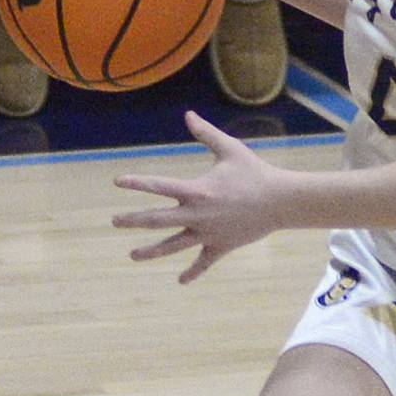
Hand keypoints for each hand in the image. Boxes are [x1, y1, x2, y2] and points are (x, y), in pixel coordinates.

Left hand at [113, 110, 291, 281]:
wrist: (280, 201)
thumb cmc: (255, 172)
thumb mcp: (230, 149)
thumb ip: (206, 133)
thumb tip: (188, 114)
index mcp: (196, 190)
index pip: (159, 186)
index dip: (136, 183)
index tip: (117, 182)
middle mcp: (197, 214)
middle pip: (157, 220)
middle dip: (133, 220)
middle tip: (114, 222)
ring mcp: (208, 233)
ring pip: (174, 245)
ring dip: (151, 251)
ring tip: (132, 256)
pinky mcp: (221, 246)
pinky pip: (204, 262)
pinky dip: (193, 272)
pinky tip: (181, 281)